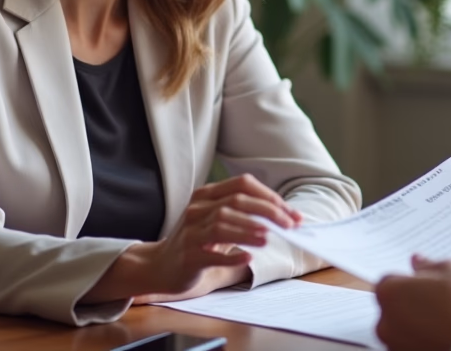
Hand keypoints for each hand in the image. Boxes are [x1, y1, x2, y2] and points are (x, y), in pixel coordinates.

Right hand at [83, 174, 301, 303]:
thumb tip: (283, 216)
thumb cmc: (196, 242)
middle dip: (267, 211)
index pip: (242, 185)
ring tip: (269, 237)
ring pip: (223, 224)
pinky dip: (231, 254)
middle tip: (288, 225)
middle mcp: (197, 209)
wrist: (159, 266)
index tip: (291, 213)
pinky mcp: (187, 256)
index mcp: (207, 196)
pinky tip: (247, 257)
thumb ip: (242, 214)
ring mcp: (190, 232)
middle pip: (236, 202)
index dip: (269, 196)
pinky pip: (210, 254)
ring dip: (249, 230)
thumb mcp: (216, 221)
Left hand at [375, 256, 450, 350]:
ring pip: (402, 328)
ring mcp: (394, 345)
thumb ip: (429, 265)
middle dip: (412, 303)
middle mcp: (385, 322)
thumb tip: (418, 262)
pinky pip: (410, 344)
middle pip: (394, 306)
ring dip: (417, 324)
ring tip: (446, 322)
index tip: (429, 284)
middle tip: (441, 303)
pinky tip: (444, 336)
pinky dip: (422, 341)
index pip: (390, 280)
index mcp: (390, 293)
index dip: (411, 281)